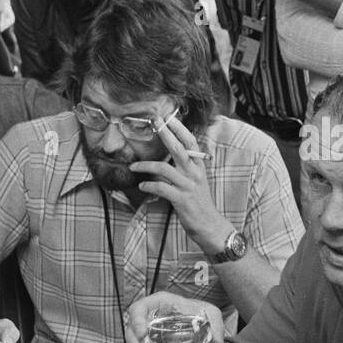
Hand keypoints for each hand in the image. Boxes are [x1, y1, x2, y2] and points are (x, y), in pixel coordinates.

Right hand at [123, 291, 224, 342]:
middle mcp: (145, 319)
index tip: (142, 332)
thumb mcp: (210, 314)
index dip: (136, 320)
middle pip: (132, 333)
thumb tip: (218, 342)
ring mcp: (141, 336)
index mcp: (157, 304)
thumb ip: (215, 324)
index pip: (139, 308)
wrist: (193, 329)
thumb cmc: (197, 315)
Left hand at [128, 115, 230, 249]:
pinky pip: (160, 188)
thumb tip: (169, 157)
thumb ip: (186, 168)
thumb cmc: (199, 202)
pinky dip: (148, 186)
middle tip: (155, 122)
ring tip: (133, 166)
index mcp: (199, 166)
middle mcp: (195, 173)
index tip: (168, 117)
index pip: (191, 142)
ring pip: (164, 168)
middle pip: (179, 148)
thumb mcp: (196, 181)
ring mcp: (188, 186)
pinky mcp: (181, 199)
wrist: (209, 225)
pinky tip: (142, 186)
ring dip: (145, 166)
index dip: (180, 129)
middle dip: (166, 134)